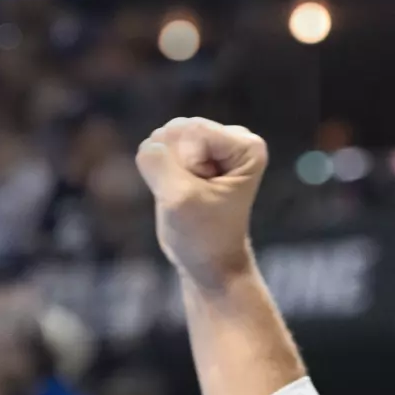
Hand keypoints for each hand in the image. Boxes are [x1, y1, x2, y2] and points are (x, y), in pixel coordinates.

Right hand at [135, 117, 267, 290]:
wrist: (207, 264)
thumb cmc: (203, 236)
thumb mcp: (180, 199)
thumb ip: (159, 163)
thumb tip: (148, 145)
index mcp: (246, 146)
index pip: (193, 130)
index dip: (185, 164)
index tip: (201, 194)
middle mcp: (234, 139)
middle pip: (179, 130)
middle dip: (174, 165)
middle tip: (192, 195)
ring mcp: (212, 146)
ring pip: (165, 139)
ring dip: (165, 170)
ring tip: (186, 195)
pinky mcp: (192, 156)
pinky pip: (158, 149)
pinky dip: (160, 173)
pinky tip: (177, 191)